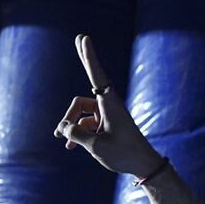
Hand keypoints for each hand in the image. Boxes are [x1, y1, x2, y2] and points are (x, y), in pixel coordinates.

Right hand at [54, 34, 163, 176]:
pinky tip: (69, 146)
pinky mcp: (106, 123)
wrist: (143, 166)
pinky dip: (78, 131)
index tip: (83, 38)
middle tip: (65, 95)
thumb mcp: (96, 146)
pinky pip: (86, 123)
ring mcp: (107, 115)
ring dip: (71, 125)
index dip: (88, 56)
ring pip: (81, 114)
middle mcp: (108, 106)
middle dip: (69, 114)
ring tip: (61, 140)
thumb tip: (64, 127)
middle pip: (80, 103)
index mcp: (110, 104)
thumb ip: (76, 134)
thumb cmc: (124, 154)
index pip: (96, 75)